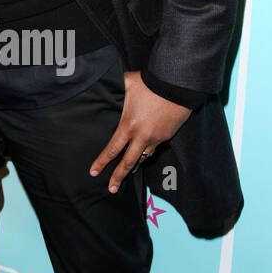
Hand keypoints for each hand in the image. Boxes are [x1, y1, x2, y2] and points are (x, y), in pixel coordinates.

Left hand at [89, 70, 190, 193]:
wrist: (178, 87)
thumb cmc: (152, 84)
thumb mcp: (129, 83)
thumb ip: (116, 86)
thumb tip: (106, 82)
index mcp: (129, 126)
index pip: (112, 150)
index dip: (102, 162)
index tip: (94, 172)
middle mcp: (142, 136)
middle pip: (128, 162)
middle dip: (118, 177)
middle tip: (112, 189)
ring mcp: (156, 138)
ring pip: (143, 157)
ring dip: (135, 165)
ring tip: (129, 172)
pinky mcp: (167, 136)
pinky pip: (155, 148)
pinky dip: (148, 151)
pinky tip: (145, 152)